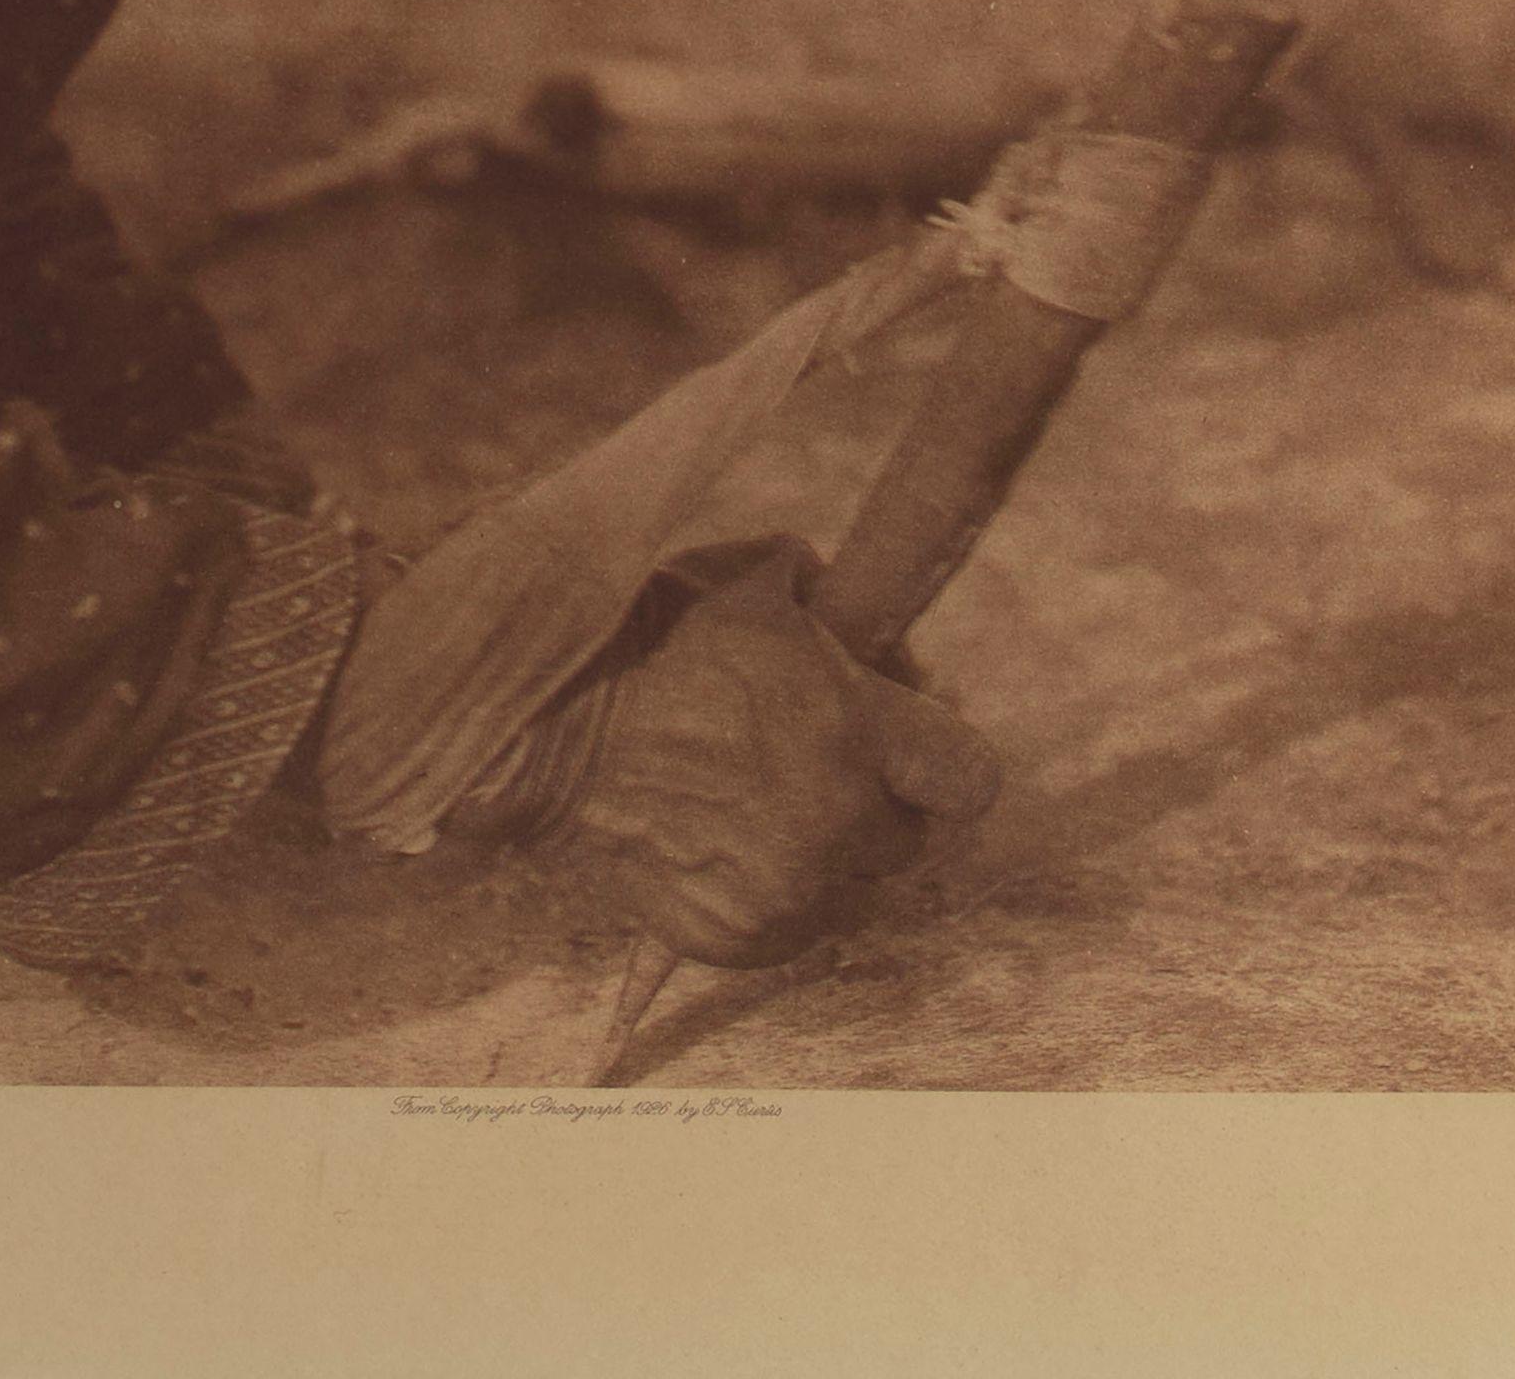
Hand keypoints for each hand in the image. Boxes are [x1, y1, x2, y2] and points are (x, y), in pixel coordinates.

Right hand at [567, 537, 1000, 968]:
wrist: (544, 720)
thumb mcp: (765, 576)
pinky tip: (723, 838)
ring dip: (824, 852)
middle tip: (822, 762)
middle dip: (878, 801)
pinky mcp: (732, 937)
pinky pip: (786, 927)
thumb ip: (843, 606)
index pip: (970, 780)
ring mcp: (783, 891)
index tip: (913, 743)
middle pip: (911, 841)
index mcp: (855, 730)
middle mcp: (832, 822)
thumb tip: (888, 647)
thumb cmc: (656, 632)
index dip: (945, 758)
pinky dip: (767, 893)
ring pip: (850, 890)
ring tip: (760, 797)